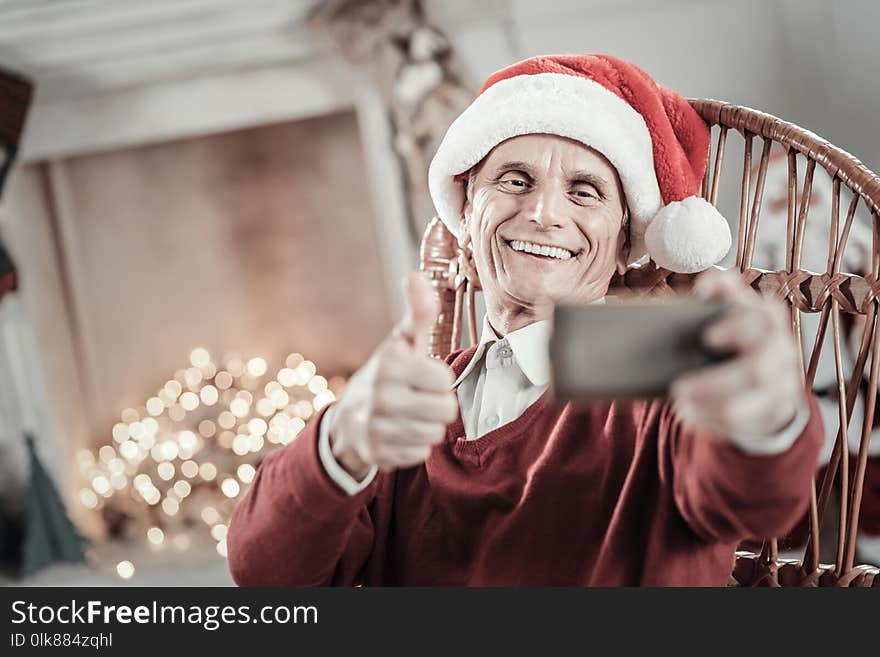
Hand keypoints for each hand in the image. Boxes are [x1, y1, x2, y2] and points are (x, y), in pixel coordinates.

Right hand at [328, 272, 458, 478]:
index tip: (423, 377)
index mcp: (389, 364)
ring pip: (434, 433)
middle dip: (438, 405)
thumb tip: (416, 276)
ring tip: (411, 415)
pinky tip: (401, 433)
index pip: (443, 379)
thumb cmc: (388, 374)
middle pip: (445, 410)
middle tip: (420, 399)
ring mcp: (376, 428)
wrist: (348, 419)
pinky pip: (420, 453)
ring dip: (428, 425)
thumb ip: (418, 313)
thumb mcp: (401, 343)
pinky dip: (415, 446)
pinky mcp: (378, 454)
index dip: (438, 379)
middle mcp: (380, 396)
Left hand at [670, 269, 805, 442]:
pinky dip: (711, 422)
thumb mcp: (728, 310)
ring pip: (750, 405)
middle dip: (715, 383)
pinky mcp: (773, 414)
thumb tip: (717, 279)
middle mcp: (781, 353)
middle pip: (757, 371)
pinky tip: (690, 414)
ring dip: (709, 407)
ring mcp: (781, 386)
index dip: (736, 329)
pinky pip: (743, 426)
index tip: (707, 337)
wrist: (763, 372)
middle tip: (678, 388)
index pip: (762, 322)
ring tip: (680, 403)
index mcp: (769, 321)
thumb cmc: (733, 334)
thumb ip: (719, 294)